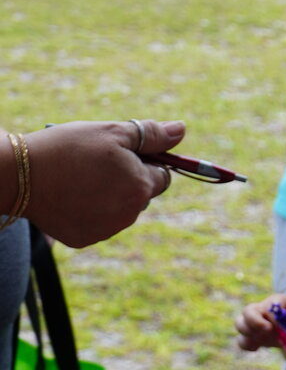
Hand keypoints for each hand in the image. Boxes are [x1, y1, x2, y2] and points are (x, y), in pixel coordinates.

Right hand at [24, 119, 184, 247]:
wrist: (21, 175)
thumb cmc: (69, 147)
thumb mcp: (113, 132)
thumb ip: (151, 135)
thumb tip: (181, 130)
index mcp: (141, 187)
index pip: (163, 175)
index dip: (147, 161)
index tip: (125, 153)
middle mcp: (129, 214)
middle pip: (142, 194)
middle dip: (128, 179)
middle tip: (97, 163)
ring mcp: (106, 230)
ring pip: (120, 209)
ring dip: (110, 195)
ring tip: (80, 177)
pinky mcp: (84, 239)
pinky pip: (98, 223)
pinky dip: (89, 210)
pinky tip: (70, 195)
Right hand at [235, 295, 285, 352]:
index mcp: (276, 302)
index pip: (267, 306)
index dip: (270, 317)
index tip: (272, 328)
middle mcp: (261, 309)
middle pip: (247, 312)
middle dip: (253, 323)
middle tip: (267, 332)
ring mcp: (255, 322)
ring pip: (239, 323)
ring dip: (247, 333)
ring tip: (261, 341)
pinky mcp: (253, 335)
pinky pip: (242, 340)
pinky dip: (246, 345)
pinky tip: (257, 348)